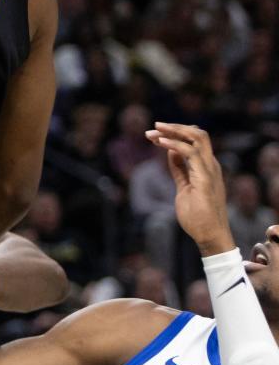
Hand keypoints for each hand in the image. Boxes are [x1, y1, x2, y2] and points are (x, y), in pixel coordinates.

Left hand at [146, 122, 233, 255]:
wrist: (209, 238)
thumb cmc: (198, 216)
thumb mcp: (184, 187)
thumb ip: (180, 169)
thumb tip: (172, 151)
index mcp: (207, 166)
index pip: (194, 140)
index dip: (174, 133)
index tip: (154, 135)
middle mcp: (211, 165)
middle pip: (197, 134)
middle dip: (175, 127)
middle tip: (155, 127)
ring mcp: (210, 171)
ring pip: (196, 137)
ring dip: (174, 131)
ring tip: (155, 131)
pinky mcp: (205, 179)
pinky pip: (191, 153)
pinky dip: (175, 144)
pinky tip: (161, 143)